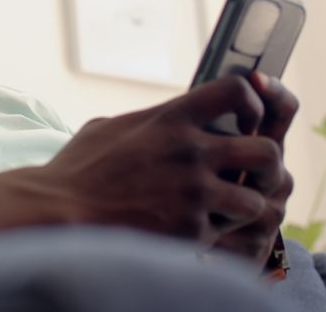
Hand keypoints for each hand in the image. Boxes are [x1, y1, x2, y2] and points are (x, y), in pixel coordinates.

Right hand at [43, 76, 287, 251]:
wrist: (58, 213)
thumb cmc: (75, 171)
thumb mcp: (108, 128)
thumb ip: (147, 122)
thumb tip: (160, 119)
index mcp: (170, 118)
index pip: (236, 91)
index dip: (252, 103)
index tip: (246, 120)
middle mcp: (190, 152)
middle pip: (266, 150)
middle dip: (267, 165)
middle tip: (254, 174)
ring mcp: (193, 193)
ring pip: (256, 200)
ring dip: (245, 205)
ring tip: (227, 209)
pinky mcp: (190, 230)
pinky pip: (226, 233)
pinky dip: (217, 234)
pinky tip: (197, 230)